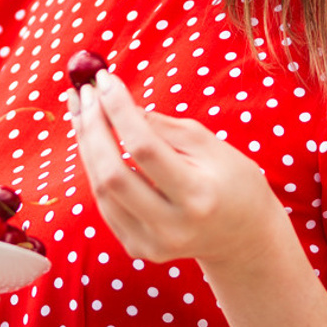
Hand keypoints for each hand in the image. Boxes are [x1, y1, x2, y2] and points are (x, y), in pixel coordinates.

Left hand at [68, 70, 287, 269]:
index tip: (105, 79)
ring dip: (86, 145)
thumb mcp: (210, 145)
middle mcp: (172, 226)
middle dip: (92, 128)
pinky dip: (95, 169)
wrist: (244, 236)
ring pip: (101, 190)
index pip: (145, 148)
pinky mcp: (137, 248)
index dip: (119, 111)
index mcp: (198, 196)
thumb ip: (162, 127)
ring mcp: (151, 242)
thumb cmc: (233, 182)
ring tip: (82, 109)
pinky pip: (105, 204)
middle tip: (85, 93)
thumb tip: (117, 103)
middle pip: (113, 175)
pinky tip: (91, 140)